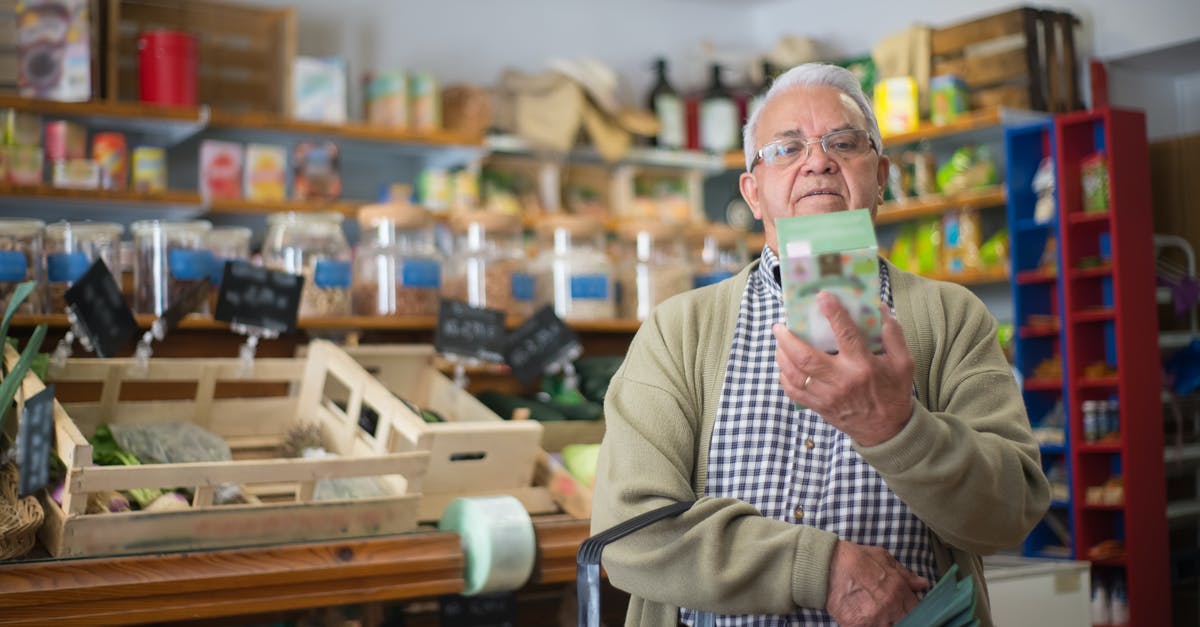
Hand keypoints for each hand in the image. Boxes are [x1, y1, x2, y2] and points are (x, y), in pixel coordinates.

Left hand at [772, 291, 913, 445]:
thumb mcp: (903, 362)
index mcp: (863, 366)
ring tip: (778, 341)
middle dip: (788, 338)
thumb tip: (879, 307)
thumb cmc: (894, 391)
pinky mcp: (819, 407)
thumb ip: (892, 334)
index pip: (845, 334)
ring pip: (795, 374)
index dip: (833, 313)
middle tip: (779, 325)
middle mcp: (842, 381)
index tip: (822, 296)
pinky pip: (794, 392)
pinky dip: (784, 377)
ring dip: (782, 356)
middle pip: (806, 357)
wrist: (887, 431)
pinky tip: (783, 365)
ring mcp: (827, 396)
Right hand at [825, 540, 928, 626]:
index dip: (915, 611)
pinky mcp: (855, 626)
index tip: (908, 610)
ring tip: (878, 615)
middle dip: (901, 619)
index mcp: (898, 590)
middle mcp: (888, 607)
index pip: (917, 611)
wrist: (826, 564)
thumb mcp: (884, 558)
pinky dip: (867, 626)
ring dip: (885, 623)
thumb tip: (923, 584)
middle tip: (892, 613)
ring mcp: (872, 619)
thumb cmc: (856, 558)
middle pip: (905, 623)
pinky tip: (865, 619)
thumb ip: (905, 574)